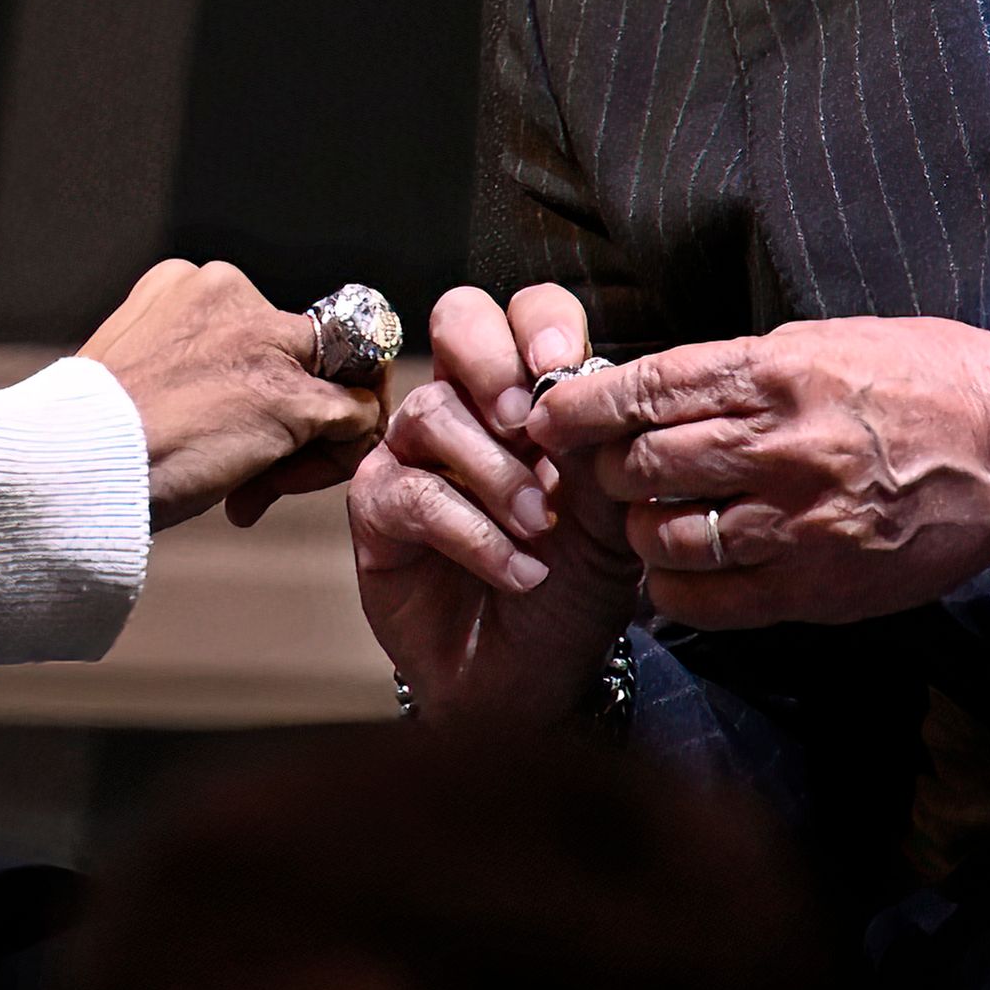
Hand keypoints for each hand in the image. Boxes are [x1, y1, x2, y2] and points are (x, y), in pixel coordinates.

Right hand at [82, 258, 387, 529]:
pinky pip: (354, 419)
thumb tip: (227, 408)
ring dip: (308, 443)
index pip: (260, 327)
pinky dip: (332, 460)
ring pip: (339, 381)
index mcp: (186, 284)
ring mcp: (265, 344)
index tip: (215, 431)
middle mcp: (232, 295)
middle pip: (305, 350)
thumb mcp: (135, 375)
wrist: (70, 461)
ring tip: (252, 490)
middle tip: (241, 471)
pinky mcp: (289, 397)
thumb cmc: (89, 437)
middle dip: (283, 414)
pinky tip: (270, 491)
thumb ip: (184, 368)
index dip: (250, 384)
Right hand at [349, 283, 642, 723]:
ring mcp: (414, 452)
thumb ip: (601, 451)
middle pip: (456, 318)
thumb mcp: (613, 517)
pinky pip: (413, 494)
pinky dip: (474, 535)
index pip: (526, 310)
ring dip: (496, 473)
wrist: (536, 679)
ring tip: (541, 528)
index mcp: (530, 390)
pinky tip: (519, 571)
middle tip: (528, 424)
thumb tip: (582, 391)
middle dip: (491, 360)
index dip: (540, 322)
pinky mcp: (377, 509)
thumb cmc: (574, 587)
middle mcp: (468, 406)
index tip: (563, 370)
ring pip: (432, 412)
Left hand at [526, 311, 989, 627]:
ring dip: (642, 532)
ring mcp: (801, 524)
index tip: (549, 417)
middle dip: (613, 472)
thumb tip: (651, 391)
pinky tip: (679, 574)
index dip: (582, 407)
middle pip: (644, 466)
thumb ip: (739, 370)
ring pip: (666, 537)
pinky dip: (677, 590)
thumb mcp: (825, 341)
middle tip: (614, 473)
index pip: (646, 390)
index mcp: (778, 372)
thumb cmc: (924, 378)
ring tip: (651, 522)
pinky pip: (711, 600)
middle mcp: (782, 447)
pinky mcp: (820, 586)